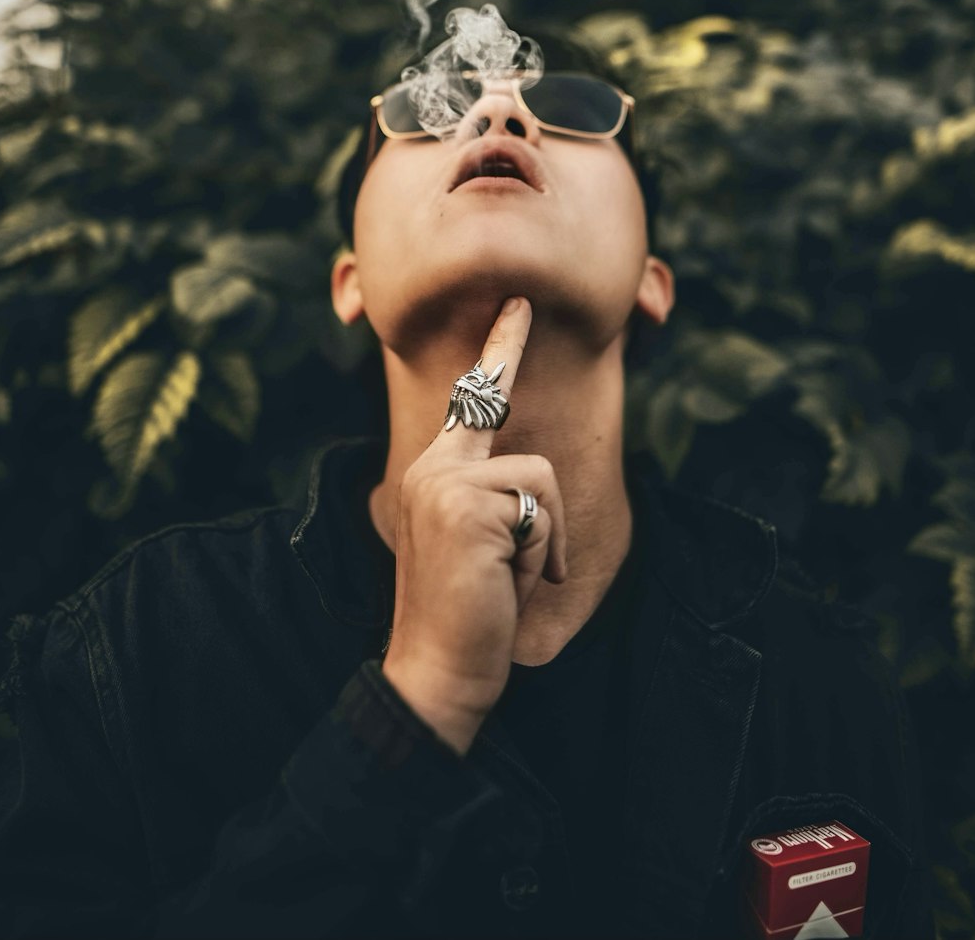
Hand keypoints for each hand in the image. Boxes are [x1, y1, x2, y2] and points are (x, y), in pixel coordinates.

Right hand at [381, 296, 566, 754]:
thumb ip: (493, 500)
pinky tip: (504, 585)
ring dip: (542, 544)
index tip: (520, 304)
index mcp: (433, 472)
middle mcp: (432, 467)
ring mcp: (444, 482)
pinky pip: (540, 510)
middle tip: (503, 575)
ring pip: (541, 481)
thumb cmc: (470, 615)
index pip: (474, 401)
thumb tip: (530, 486)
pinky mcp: (465, 503)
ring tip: (504, 580)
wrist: (437, 671)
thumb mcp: (481, 544)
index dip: (500, 347)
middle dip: (542, 524)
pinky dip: (539, 555)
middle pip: (530, 458)